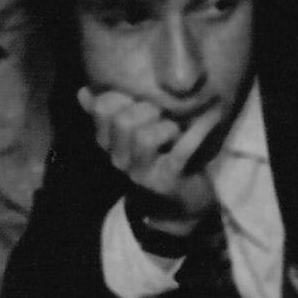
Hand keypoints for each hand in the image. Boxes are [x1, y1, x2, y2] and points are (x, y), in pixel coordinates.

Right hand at [79, 86, 222, 224]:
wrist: (176, 204)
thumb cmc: (155, 161)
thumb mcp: (128, 139)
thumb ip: (107, 116)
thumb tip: (83, 92)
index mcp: (110, 145)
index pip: (103, 111)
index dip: (120, 96)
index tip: (135, 98)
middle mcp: (120, 159)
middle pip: (123, 122)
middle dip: (146, 109)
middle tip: (160, 114)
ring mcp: (142, 171)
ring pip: (144, 138)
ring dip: (165, 126)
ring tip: (175, 129)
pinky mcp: (167, 179)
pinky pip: (183, 148)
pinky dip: (200, 129)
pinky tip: (214, 114)